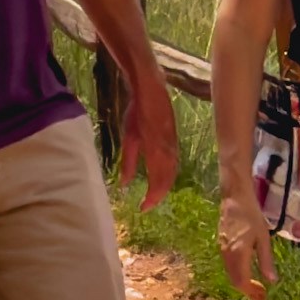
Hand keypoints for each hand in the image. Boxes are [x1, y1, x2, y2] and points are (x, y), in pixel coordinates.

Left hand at [112, 68, 182, 194]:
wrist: (152, 91)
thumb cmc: (137, 112)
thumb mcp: (129, 138)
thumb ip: (129, 162)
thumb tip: (125, 184)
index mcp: (157, 153)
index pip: (158, 184)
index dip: (151, 199)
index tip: (142, 208)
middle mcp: (169, 153)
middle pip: (168, 181)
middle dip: (158, 196)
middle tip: (147, 205)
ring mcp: (174, 146)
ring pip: (173, 173)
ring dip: (164, 187)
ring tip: (153, 195)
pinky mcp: (175, 140)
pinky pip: (175, 164)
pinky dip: (169, 175)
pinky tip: (161, 177)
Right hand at [209, 167, 268, 299]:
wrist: (234, 198)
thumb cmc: (252, 216)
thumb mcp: (263, 238)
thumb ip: (266, 261)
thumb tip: (271, 281)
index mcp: (238, 255)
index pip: (242, 282)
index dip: (252, 292)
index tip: (263, 297)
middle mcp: (228, 255)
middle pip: (235, 281)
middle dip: (248, 291)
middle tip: (261, 295)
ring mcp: (223, 250)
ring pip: (231, 274)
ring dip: (243, 283)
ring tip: (257, 286)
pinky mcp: (222, 245)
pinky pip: (229, 266)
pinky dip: (238, 274)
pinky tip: (248, 271)